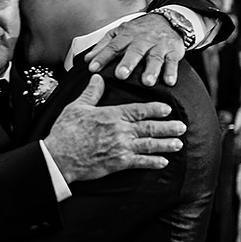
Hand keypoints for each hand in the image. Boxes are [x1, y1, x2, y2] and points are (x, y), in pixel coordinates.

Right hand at [44, 74, 185, 183]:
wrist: (59, 156)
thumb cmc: (65, 132)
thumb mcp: (77, 107)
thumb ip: (91, 93)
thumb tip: (98, 78)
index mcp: (111, 115)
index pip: (139, 110)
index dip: (155, 109)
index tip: (167, 109)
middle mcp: (120, 131)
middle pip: (149, 127)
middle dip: (167, 127)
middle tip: (181, 127)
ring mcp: (121, 148)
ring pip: (149, 144)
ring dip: (165, 144)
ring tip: (178, 143)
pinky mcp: (118, 163)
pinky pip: (140, 162)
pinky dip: (153, 162)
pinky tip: (163, 162)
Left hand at [84, 12, 185, 86]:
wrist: (168, 19)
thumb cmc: (140, 30)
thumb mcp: (120, 33)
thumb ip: (103, 46)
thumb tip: (87, 59)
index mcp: (127, 35)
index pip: (112, 46)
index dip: (102, 57)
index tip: (93, 68)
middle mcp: (142, 40)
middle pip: (135, 51)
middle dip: (128, 63)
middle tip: (121, 75)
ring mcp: (159, 45)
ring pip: (155, 57)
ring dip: (152, 70)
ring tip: (147, 82)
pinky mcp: (173, 51)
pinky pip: (173, 61)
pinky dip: (171, 71)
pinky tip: (169, 82)